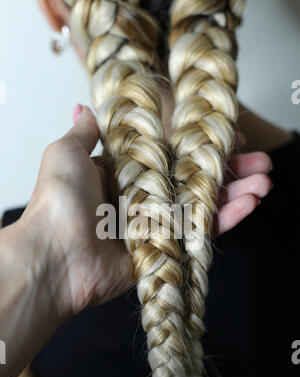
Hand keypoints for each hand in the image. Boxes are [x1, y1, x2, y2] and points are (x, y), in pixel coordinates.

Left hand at [20, 107, 272, 319]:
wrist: (55, 254)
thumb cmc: (59, 201)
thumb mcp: (67, 153)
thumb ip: (86, 131)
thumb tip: (85, 107)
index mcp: (123, 173)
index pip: (170, 154)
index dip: (197, 145)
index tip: (225, 135)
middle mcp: (143, 198)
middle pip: (193, 180)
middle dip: (227, 169)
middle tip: (258, 159)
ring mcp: (157, 225)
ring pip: (203, 206)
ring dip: (235, 192)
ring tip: (265, 179)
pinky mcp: (166, 251)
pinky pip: (200, 233)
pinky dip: (226, 219)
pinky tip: (251, 202)